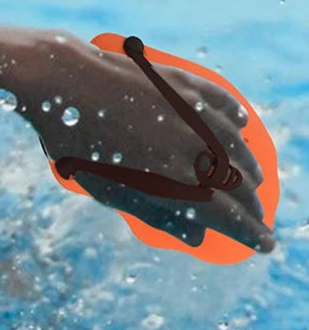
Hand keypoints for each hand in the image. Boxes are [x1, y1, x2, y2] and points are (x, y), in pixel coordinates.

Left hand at [31, 37, 274, 253]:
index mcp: (175, 182)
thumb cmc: (79, 146)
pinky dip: (235, 118)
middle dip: (253, 206)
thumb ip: (157, 215)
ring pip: (236, 145)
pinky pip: (221, 103)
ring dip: (249, 168)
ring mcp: (191, 112)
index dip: (250, 233)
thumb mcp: (111, 192)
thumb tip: (196, 239)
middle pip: (238, 183)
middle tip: (258, 220)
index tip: (265, 244)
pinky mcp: (183, 85)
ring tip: (254, 182)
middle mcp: (193, 148)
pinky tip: (243, 126)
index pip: (228, 215)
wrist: (63, 85)